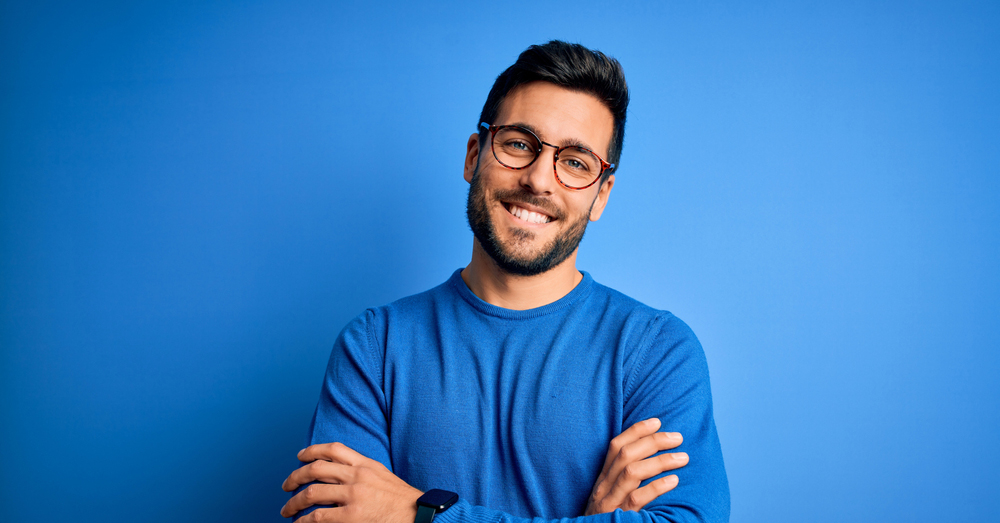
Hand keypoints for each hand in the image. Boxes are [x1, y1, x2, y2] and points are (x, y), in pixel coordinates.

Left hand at [281, 442, 423, 522]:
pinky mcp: (351, 516)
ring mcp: (353, 496)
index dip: (312, 450)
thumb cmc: (403, 501)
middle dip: (295, 476)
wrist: (420, 515)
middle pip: (316, 469)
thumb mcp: (383, 476)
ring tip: (286, 509)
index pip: (334, 449)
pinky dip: (303, 520)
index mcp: (366, 464)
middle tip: (286, 485)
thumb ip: (363, 472)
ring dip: (293, 502)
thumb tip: (341, 475)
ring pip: (311, 493)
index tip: (300, 457)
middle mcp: (357, 476)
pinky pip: (318, 516)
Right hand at [584, 418, 687, 514]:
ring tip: (683, 458)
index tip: (658, 421)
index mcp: (602, 478)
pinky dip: (656, 487)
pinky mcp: (618, 517)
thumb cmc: (607, 519)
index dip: (636, 430)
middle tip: (678, 438)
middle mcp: (603, 487)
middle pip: (625, 454)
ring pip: (631, 472)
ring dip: (660, 461)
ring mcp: (609, 502)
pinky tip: (674, 481)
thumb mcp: (611, 496)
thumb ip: (623, 480)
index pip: (616, 446)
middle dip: (653, 441)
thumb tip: (650, 459)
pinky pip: (637, 499)